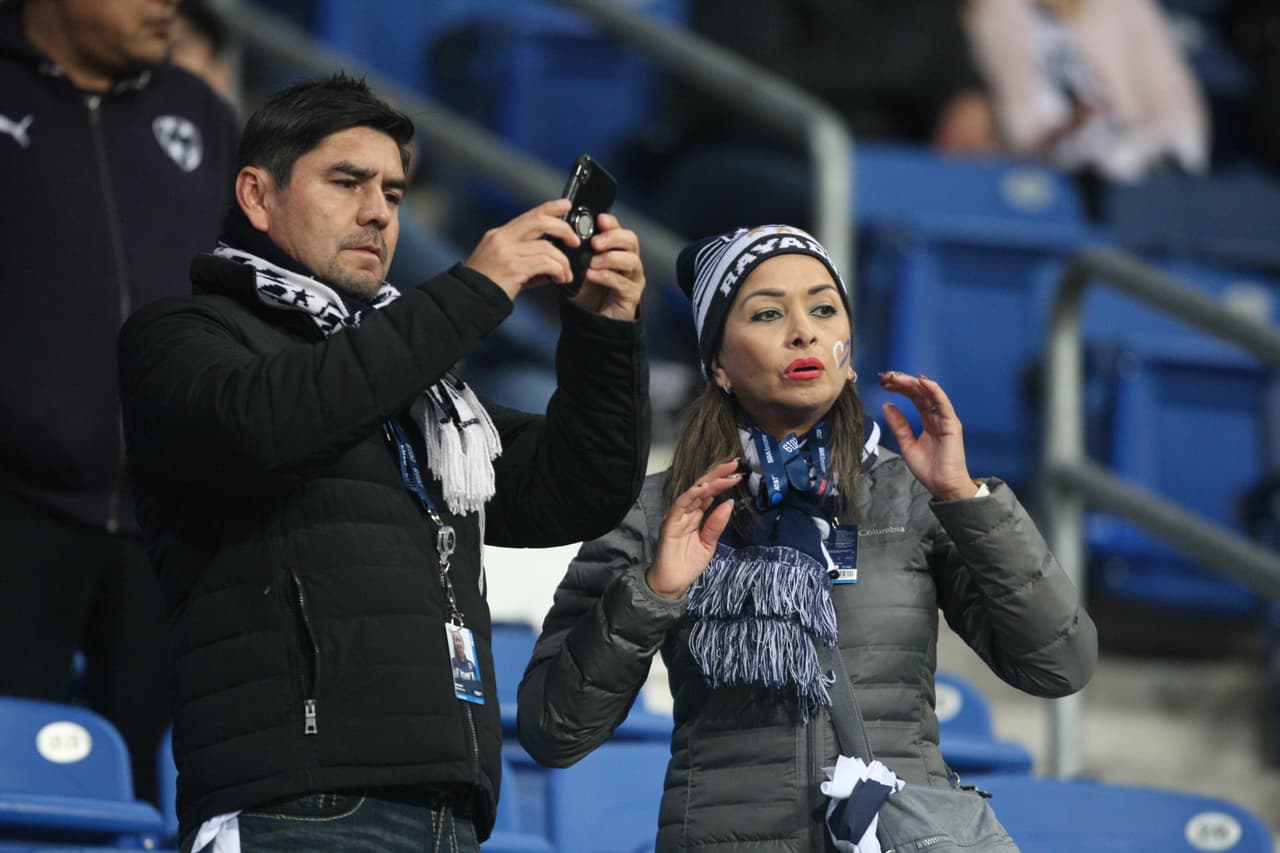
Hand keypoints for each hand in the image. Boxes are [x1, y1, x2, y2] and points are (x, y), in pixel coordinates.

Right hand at [464, 199, 578, 301]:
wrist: (469, 301)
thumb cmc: (486, 286)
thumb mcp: (502, 263)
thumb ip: (524, 257)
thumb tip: (552, 260)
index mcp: (499, 235)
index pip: (529, 215)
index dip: (550, 207)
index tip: (566, 204)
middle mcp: (502, 239)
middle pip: (540, 221)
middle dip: (563, 228)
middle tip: (575, 241)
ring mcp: (507, 252)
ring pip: (547, 247)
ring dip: (563, 261)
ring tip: (566, 274)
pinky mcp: (513, 267)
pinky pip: (545, 263)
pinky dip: (558, 270)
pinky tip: (559, 279)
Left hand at [568, 213, 644, 319]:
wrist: (592, 320)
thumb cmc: (589, 291)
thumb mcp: (580, 267)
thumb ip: (578, 252)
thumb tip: (566, 235)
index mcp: (618, 250)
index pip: (620, 230)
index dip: (611, 223)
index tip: (599, 219)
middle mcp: (630, 261)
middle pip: (631, 241)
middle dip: (613, 238)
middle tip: (595, 243)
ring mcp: (633, 278)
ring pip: (631, 261)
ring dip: (610, 258)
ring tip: (592, 262)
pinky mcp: (632, 296)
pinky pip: (622, 283)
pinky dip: (606, 277)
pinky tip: (592, 275)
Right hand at [646, 459, 741, 599]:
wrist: (671, 584)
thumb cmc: (686, 565)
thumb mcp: (708, 544)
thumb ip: (716, 525)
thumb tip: (728, 504)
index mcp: (695, 517)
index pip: (709, 494)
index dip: (722, 482)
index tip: (738, 474)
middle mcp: (686, 513)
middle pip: (702, 488)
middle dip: (718, 475)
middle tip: (734, 464)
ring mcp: (677, 516)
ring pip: (693, 492)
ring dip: (709, 481)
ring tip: (725, 473)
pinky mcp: (670, 523)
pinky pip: (681, 504)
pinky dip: (693, 494)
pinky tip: (706, 488)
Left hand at [878, 372, 977, 500]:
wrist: (943, 486)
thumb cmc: (929, 469)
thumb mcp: (907, 444)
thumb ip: (899, 425)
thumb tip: (888, 405)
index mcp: (928, 421)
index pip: (914, 398)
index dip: (900, 389)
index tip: (885, 383)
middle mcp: (937, 417)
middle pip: (920, 393)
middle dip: (904, 383)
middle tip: (887, 377)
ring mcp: (945, 419)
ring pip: (930, 395)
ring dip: (914, 384)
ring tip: (898, 377)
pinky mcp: (952, 424)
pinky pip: (943, 404)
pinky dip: (934, 391)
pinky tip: (923, 382)